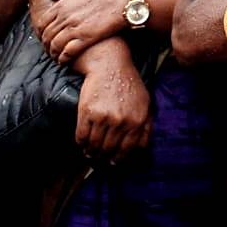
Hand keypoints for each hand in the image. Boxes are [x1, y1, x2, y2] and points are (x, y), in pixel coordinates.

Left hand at [37, 0, 126, 63]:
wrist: (124, 1)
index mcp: (62, 4)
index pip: (43, 22)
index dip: (40, 32)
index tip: (43, 37)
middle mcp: (66, 16)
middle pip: (47, 35)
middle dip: (45, 45)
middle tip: (48, 50)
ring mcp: (75, 27)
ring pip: (55, 44)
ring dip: (53, 53)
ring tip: (55, 57)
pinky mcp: (86, 38)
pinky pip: (68, 51)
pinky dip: (63, 58)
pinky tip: (63, 61)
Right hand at [73, 44, 150, 160]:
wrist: (110, 65)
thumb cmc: (129, 84)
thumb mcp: (145, 103)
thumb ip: (145, 126)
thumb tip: (141, 148)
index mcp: (136, 121)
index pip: (126, 149)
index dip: (118, 158)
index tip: (113, 161)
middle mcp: (121, 121)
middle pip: (108, 148)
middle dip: (103, 156)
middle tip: (99, 157)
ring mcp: (103, 117)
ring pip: (94, 144)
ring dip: (90, 151)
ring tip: (89, 152)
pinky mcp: (87, 111)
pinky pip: (82, 134)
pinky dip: (81, 142)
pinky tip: (82, 143)